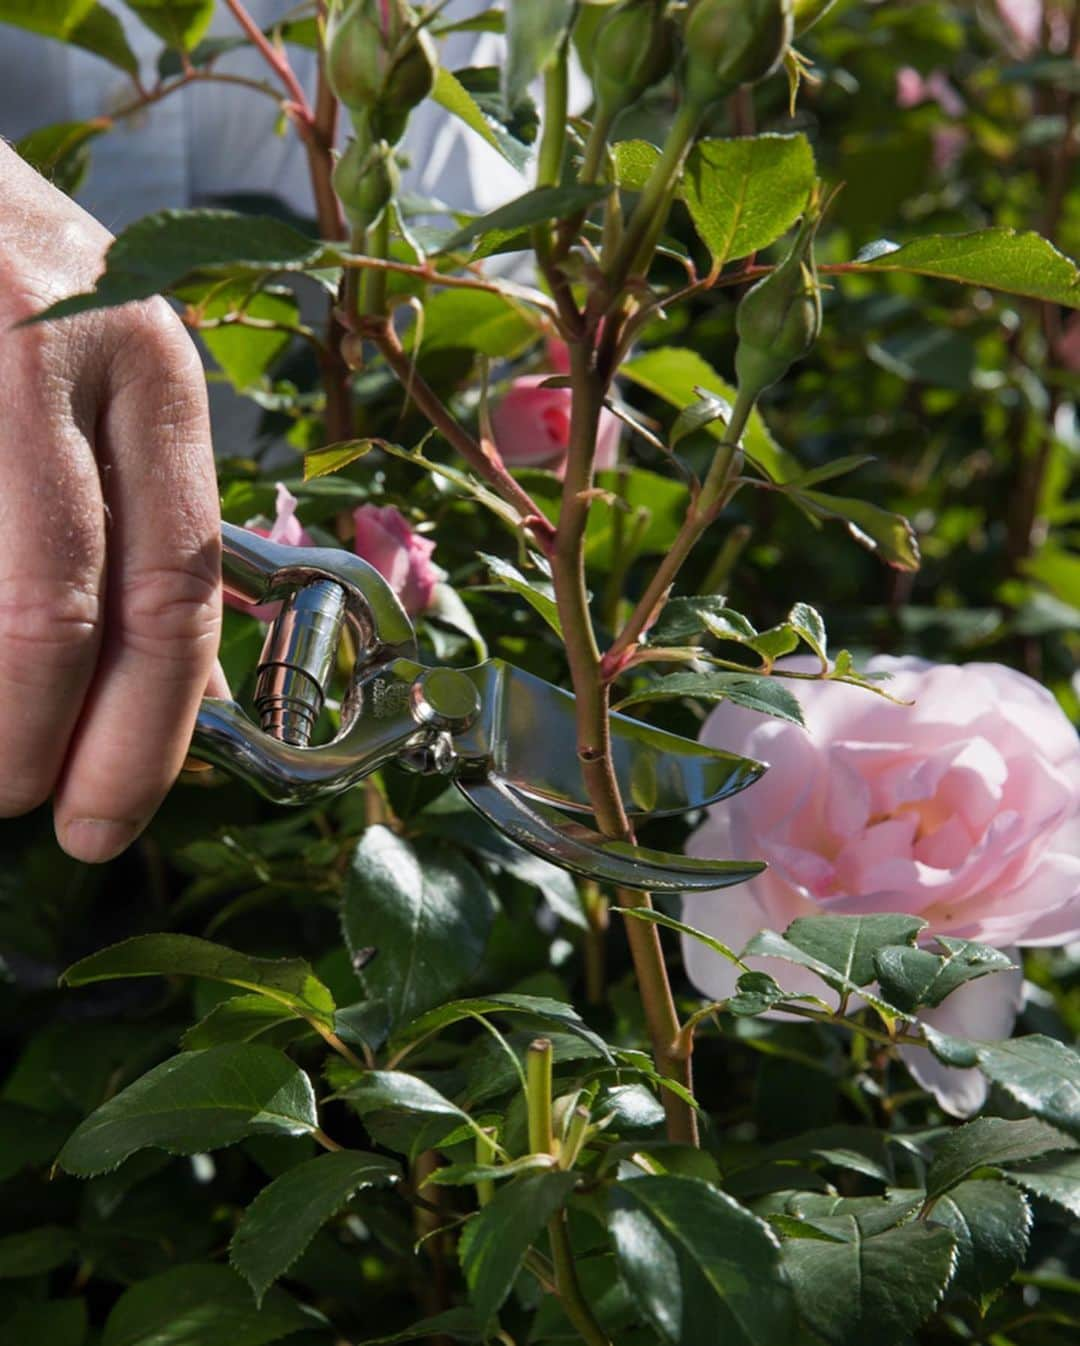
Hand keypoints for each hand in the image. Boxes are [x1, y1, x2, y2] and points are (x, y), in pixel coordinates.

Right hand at [1, 143, 224, 861]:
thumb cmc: (15, 302)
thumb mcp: (108, 398)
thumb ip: (148, 533)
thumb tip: (192, 703)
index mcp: (153, 378)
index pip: (176, 590)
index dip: (147, 730)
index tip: (106, 820)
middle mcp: (72, 354)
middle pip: (75, 604)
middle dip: (48, 741)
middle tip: (26, 808)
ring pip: (3, 590)